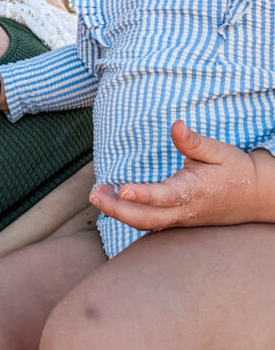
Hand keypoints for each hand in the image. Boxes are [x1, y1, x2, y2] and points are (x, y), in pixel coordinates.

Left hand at [89, 120, 263, 230]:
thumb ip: (193, 142)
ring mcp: (182, 219)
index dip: (144, 195)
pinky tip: (114, 202)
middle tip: (94, 194)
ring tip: (97, 195)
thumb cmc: (236, 170)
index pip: (165, 196)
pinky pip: (151, 223)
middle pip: (147, 219)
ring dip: (119, 213)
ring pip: (147, 224)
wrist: (256, 196)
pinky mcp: (179, 220)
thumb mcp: (218, 151)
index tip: (123, 190)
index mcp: (195, 191)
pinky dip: (130, 215)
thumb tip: (176, 125)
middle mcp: (185, 210)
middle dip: (117, 210)